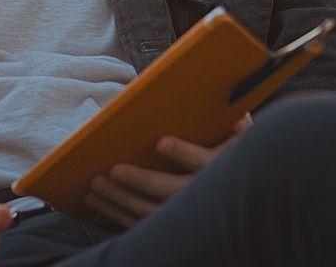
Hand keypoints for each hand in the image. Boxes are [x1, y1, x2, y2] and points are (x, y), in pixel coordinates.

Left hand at [85, 113, 251, 228]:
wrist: (239, 199)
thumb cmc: (234, 156)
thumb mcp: (240, 138)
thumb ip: (236, 123)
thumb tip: (228, 106)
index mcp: (221, 168)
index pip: (204, 161)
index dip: (183, 153)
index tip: (161, 143)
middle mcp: (204, 196)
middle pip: (171, 190)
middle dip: (140, 181)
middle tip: (114, 169)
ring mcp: (187, 217)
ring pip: (151, 212)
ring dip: (121, 199)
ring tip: (96, 184)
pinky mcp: (170, 228)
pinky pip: (141, 226)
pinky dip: (116, 216)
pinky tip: (98, 203)